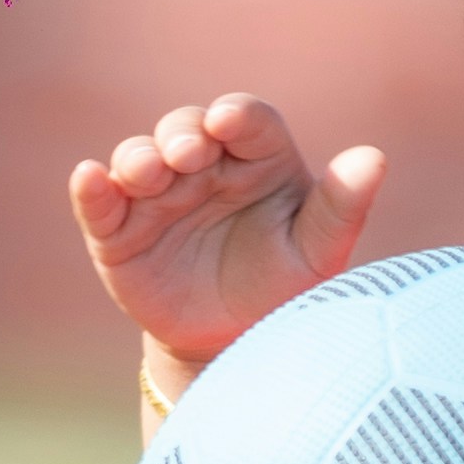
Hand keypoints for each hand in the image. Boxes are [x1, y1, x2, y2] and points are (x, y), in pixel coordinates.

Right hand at [70, 97, 385, 387]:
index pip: (247, 121)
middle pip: (185, 128)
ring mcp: (156, 196)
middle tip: (189, 154)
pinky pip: (98, 202)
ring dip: (138, 158)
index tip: (230, 122)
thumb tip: (374, 157)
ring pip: (138, 158)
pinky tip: (89, 178)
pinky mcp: (116, 231)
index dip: (237, 117)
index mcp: (257, 160)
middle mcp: (203, 168)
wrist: (230, 347)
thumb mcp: (318, 254)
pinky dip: (90, 187)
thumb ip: (342, 206)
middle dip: (182, 133)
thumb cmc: (282, 290)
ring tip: (147, 174)